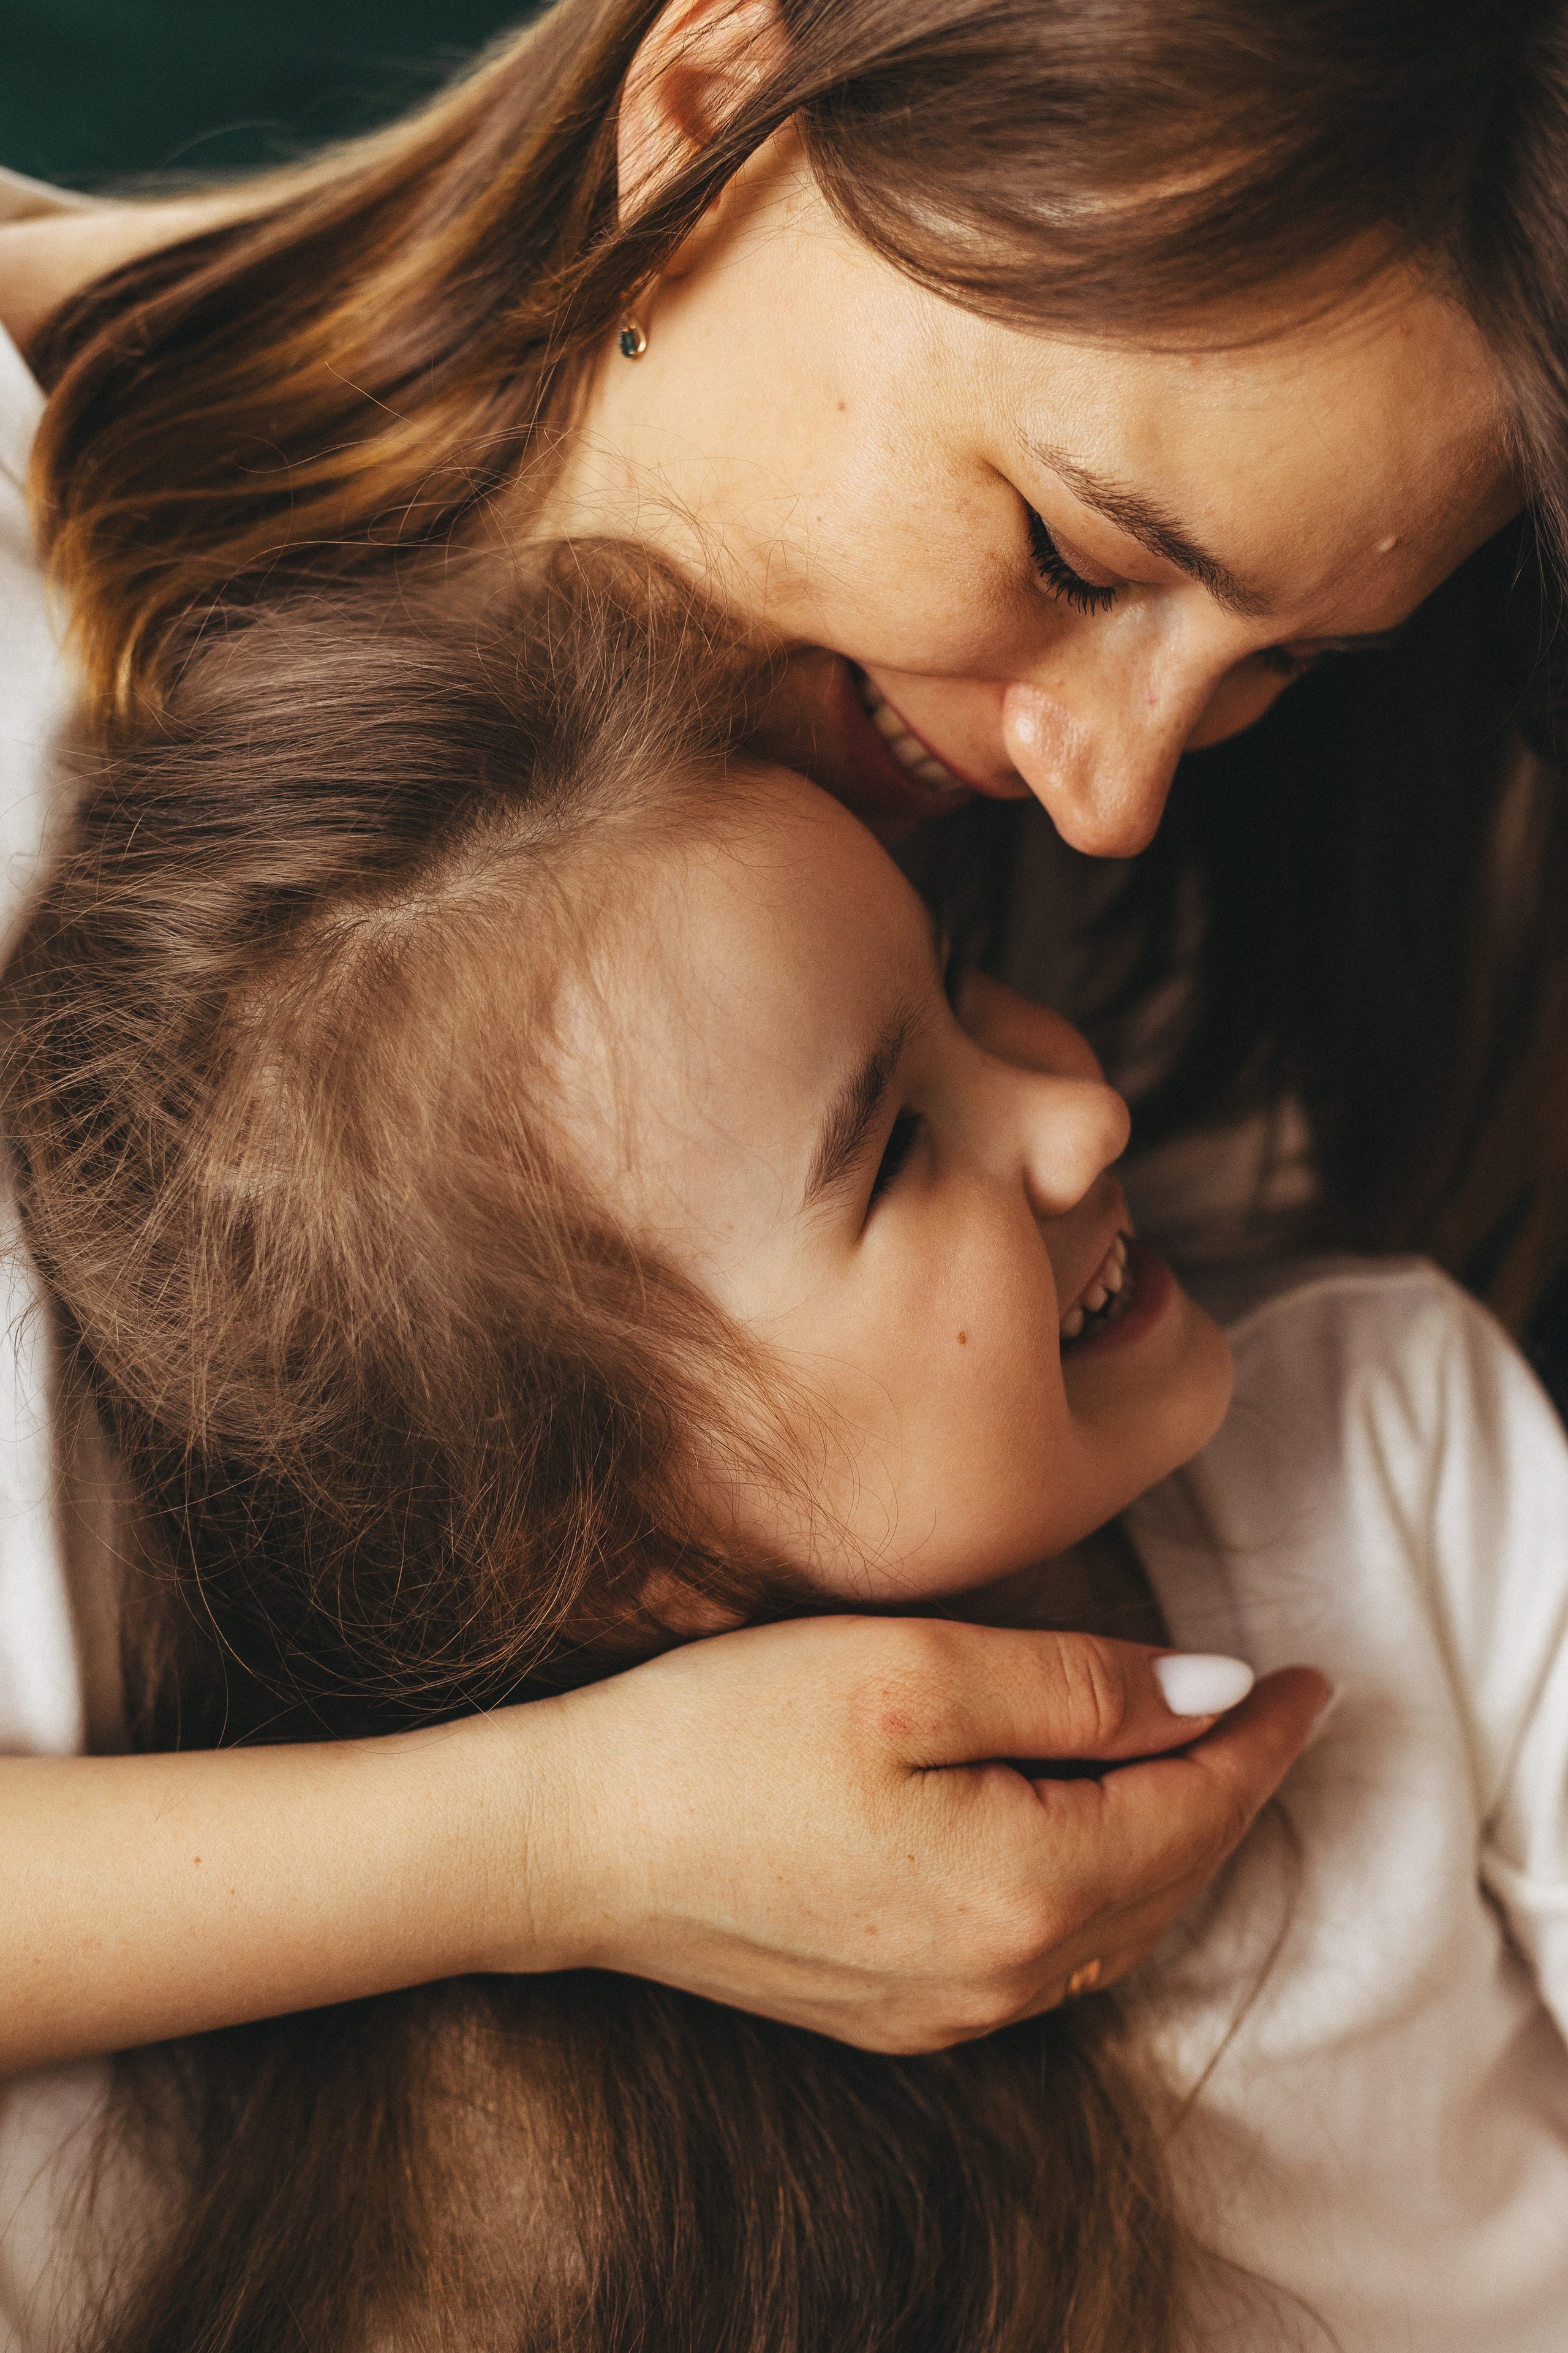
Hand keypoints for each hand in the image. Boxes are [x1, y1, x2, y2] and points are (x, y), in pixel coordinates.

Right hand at [489, 1614, 1327, 2051]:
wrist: (567, 1845)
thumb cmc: (725, 1737)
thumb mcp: (910, 1672)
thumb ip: (1076, 1686)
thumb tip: (1212, 1689)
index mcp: (1027, 1888)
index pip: (1196, 1807)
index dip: (1262, 1738)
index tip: (1311, 1679)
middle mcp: (1004, 1977)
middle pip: (1167, 1876)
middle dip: (1229, 1789)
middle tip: (1269, 1710)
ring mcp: (946, 2009)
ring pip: (1113, 1922)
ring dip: (1168, 1841)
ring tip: (1197, 1762)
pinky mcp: (892, 2012)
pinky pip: (1045, 1955)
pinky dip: (1097, 1886)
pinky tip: (1088, 1837)